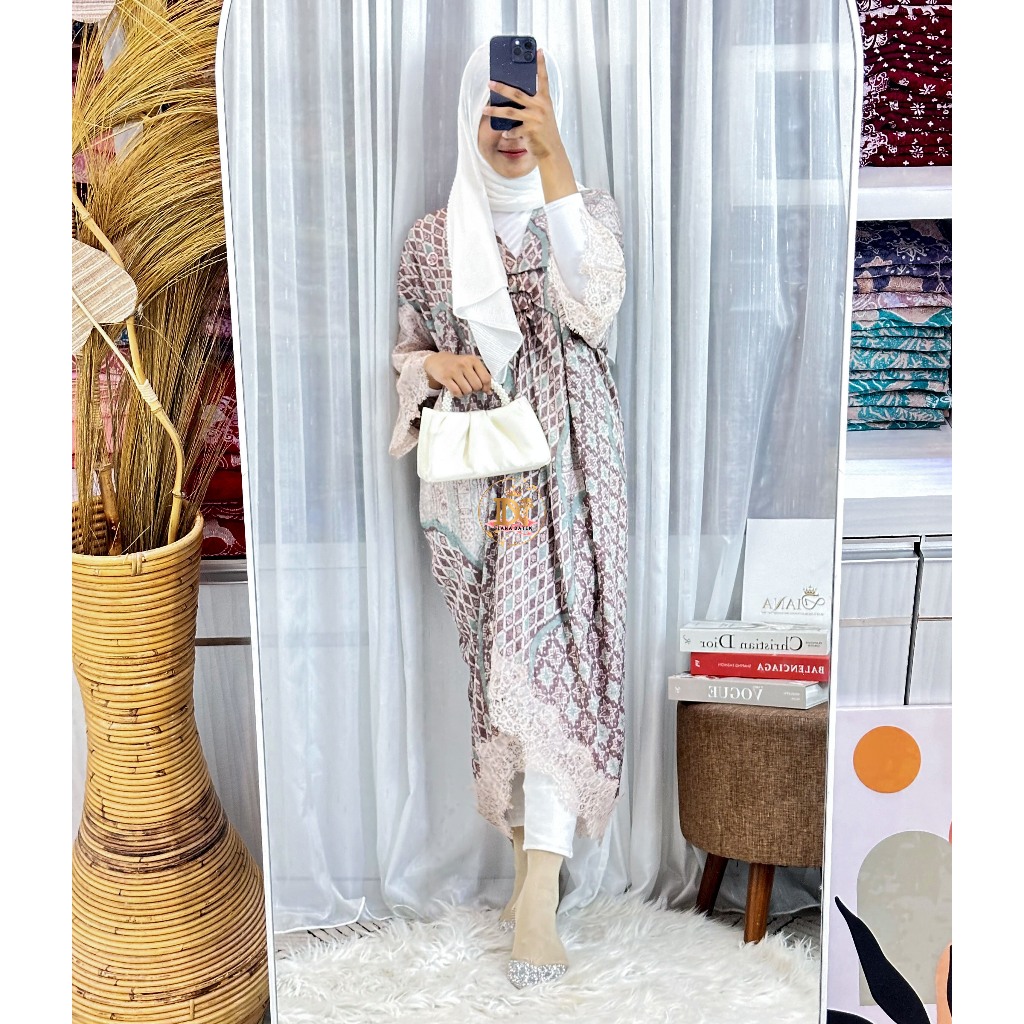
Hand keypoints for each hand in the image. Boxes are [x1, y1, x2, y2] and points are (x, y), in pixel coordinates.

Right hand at [423, 352, 492, 397]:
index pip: (486, 378)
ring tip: (462, 387)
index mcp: (473, 360)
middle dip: (474, 389)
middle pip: (477, 386)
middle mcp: (464, 364)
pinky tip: (456, 389)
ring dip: (465, 392)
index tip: (484, 389)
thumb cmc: (457, 365)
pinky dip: (458, 394)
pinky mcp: (445, 377)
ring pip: (467, 390)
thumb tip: (489, 392)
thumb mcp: (470, 365)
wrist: (437, 361)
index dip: (486, 387)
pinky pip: (457, 392)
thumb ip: (481, 376)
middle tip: (469, 386)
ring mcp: (454, 370)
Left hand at [484, 51, 574, 202]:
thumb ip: (531, 103)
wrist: (551, 151)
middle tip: (490, 83)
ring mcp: (535, 119)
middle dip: (501, 87)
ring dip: (495, 110)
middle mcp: (540, 107)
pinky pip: (513, 130)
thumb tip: (510, 96)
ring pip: (510, 112)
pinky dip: (508, 132)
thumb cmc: (544, 130)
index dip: (541, 64)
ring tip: (485, 109)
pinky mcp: (530, 131)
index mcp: (545, 99)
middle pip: (516, 93)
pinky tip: (504, 133)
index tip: (538, 51)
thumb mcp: (541, 114)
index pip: (543, 79)